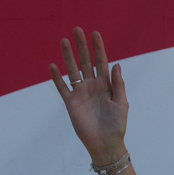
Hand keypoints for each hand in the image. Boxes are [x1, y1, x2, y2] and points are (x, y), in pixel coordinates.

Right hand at [50, 27, 128, 161]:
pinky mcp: (71, 103)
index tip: (95, 33)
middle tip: (77, 30)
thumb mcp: (121, 103)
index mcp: (106, 85)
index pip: (101, 62)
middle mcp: (92, 86)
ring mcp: (80, 94)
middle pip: (85, 62)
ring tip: (63, 41)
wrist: (105, 144)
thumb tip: (116, 65)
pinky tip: (52, 65)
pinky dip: (57, 77)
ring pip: (72, 70)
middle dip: (81, 46)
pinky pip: (62, 87)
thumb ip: (118, 84)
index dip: (98, 48)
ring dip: (68, 56)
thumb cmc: (117, 126)